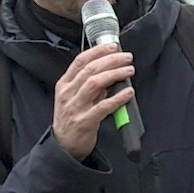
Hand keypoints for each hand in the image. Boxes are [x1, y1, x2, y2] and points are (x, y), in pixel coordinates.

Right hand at [52, 40, 134, 159]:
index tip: (112, 46)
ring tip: (129, 71)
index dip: (97, 51)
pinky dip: (118, 98)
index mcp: (64, 85)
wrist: (63, 146)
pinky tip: (128, 92)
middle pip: (90, 69)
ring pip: (95, 83)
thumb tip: (109, 71)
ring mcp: (75, 107)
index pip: (80, 61)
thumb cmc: (71, 120)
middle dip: (111, 60)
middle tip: (127, 57)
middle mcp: (67, 93)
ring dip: (115, 74)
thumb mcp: (74, 98)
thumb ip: (89, 85)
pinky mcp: (85, 121)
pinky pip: (103, 106)